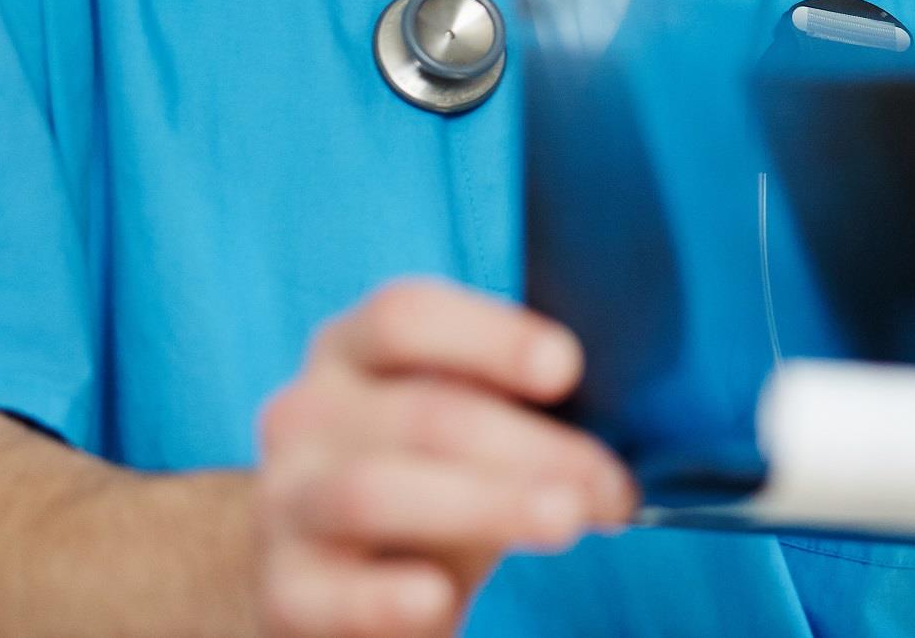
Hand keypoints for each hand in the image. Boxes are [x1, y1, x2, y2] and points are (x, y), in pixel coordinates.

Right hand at [253, 278, 635, 636]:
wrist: (329, 576)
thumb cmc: (427, 476)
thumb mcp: (468, 423)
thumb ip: (521, 403)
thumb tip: (632, 410)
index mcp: (354, 349)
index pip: (406, 316)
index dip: (490, 337)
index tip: (568, 369)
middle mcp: (306, 414)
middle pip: (421, 413)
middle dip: (529, 448)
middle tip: (607, 484)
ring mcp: (286, 502)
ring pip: (374, 492)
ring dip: (484, 505)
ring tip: (565, 521)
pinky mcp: (282, 591)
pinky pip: (329, 594)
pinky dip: (384, 599)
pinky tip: (438, 598)